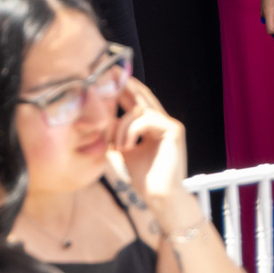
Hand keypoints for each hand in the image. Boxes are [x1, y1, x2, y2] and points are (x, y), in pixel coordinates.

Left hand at [111, 79, 192, 226]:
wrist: (160, 198)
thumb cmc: (144, 179)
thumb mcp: (124, 152)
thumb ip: (117, 135)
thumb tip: (100, 122)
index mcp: (153, 126)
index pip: (138, 103)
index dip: (125, 90)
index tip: (109, 80)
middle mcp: (164, 122)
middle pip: (142, 97)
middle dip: (125, 87)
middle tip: (111, 74)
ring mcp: (170, 125)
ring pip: (139, 110)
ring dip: (122, 126)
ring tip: (118, 146)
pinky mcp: (174, 130)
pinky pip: (145, 119)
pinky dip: (131, 131)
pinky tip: (126, 147)